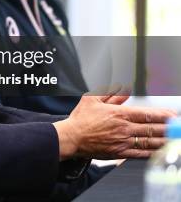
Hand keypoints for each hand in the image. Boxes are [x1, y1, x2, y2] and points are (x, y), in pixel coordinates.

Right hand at [53, 90, 176, 159]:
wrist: (71, 138)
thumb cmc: (80, 119)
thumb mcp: (93, 99)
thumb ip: (111, 93)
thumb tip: (124, 88)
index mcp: (119, 114)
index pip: (147, 114)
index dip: (162, 115)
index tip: (172, 115)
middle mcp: (124, 128)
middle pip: (152, 128)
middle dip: (168, 128)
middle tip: (177, 127)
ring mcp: (123, 142)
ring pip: (149, 141)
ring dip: (164, 140)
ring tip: (173, 139)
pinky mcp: (120, 153)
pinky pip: (140, 153)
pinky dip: (152, 152)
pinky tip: (159, 151)